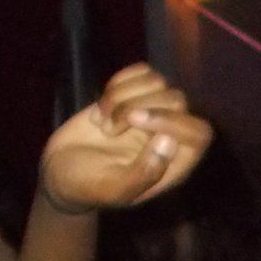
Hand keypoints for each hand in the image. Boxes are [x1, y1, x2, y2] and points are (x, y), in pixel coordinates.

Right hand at [40, 64, 211, 214]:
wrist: (61, 169)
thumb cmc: (91, 185)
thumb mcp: (115, 189)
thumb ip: (146, 172)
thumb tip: (169, 141)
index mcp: (177, 162)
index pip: (199, 133)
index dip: (171, 120)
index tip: (133, 120)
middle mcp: (172, 134)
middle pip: (176, 100)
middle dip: (136, 106)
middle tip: (108, 130)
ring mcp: (156, 111)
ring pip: (158, 82)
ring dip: (121, 97)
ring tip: (102, 123)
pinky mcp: (137, 94)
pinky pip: (143, 71)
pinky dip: (119, 82)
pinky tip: (102, 105)